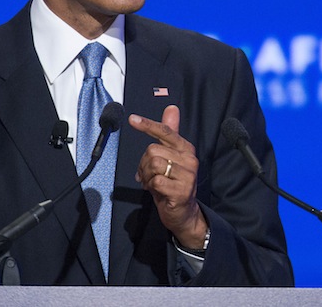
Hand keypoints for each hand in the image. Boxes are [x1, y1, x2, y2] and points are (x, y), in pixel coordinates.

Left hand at [130, 105, 208, 248]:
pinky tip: (156, 192)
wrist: (184, 213)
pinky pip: (155, 181)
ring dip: (146, 175)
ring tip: (152, 183)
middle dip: (143, 164)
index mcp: (185, 148)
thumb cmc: (173, 183)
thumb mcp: (170, 157)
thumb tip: (171, 108)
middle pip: (153, 150)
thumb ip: (169, 133)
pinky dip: (150, 186)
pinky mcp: (182, 190)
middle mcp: (190, 159)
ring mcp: (188, 176)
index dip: (147, 125)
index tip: (132, 119)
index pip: (165, 131)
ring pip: (153, 164)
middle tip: (148, 175)